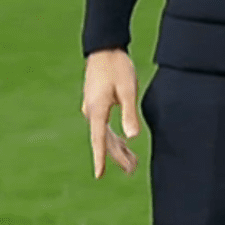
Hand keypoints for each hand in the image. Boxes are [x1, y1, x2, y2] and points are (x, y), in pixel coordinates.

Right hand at [81, 49, 140, 177]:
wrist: (105, 49)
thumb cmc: (118, 67)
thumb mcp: (128, 90)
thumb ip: (129, 114)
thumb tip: (132, 137)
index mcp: (97, 110)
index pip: (99, 140)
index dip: (101, 158)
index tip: (100, 175)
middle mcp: (91, 112)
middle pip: (104, 140)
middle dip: (117, 156)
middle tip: (132, 171)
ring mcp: (92, 109)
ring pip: (104, 134)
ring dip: (117, 148)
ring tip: (132, 163)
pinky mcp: (96, 105)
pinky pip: (104, 126)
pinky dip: (114, 137)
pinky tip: (123, 144)